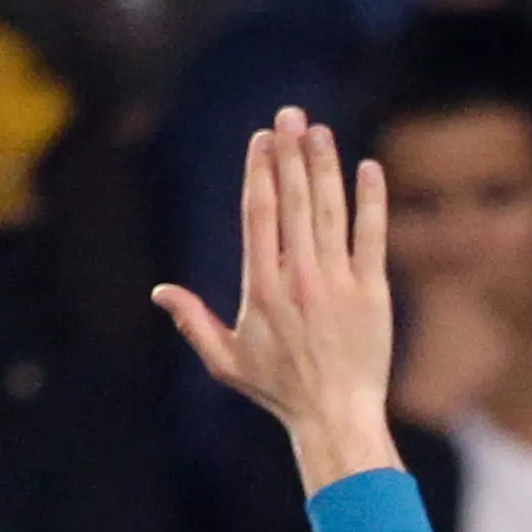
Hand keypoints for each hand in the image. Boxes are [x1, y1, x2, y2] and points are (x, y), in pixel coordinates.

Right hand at [155, 108, 400, 491]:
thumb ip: (193, 322)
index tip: (263, 139)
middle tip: (290, 115)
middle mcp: (298, 278)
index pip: (259, 214)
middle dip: (290, 152)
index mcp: (261, 288)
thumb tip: (160, 292)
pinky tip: (368, 168)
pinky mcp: (372, 291)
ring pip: (331, 210)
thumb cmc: (278, 391)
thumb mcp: (225, 360)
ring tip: (320, 131)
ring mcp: (337, 282)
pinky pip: (372, 236)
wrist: (334, 416)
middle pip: (294, 200)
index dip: (261, 170)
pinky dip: (371, 200)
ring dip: (325, 165)